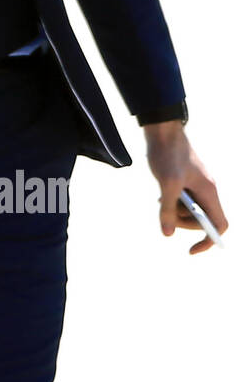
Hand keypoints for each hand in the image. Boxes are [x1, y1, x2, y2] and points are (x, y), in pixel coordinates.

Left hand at [144, 120, 227, 253]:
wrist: (162, 131)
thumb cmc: (168, 154)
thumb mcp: (167, 184)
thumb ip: (168, 209)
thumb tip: (167, 234)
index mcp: (209, 192)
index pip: (219, 225)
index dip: (208, 240)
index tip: (191, 250)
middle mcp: (207, 190)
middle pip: (201, 220)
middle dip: (183, 222)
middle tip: (166, 214)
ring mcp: (197, 185)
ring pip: (190, 210)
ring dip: (175, 210)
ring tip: (162, 197)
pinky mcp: (186, 181)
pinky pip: (183, 200)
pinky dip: (173, 201)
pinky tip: (162, 193)